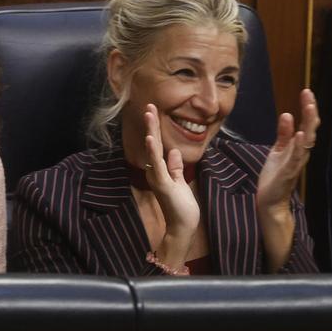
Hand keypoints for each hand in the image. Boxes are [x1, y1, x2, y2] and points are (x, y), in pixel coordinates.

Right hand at [142, 104, 200, 268]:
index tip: (154, 111)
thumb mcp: (180, 182)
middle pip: (153, 143)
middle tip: (148, 105)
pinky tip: (150, 138)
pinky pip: (156, 164)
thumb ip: (175, 167)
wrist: (183, 225)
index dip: (155, 128)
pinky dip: (152, 150)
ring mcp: (157, 176)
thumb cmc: (182, 206)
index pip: (158, 144)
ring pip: (153, 149)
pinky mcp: (162, 183)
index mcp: (160, 169)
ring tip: (149, 115)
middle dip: (151, 123)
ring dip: (151, 131)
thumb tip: (173, 152)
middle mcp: (155, 170)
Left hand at [257, 88, 319, 215]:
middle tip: (308, 94)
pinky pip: (296, 156)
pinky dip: (299, 145)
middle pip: (310, 128)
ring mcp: (296, 161)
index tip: (306, 91)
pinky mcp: (289, 171)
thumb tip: (287, 114)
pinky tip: (300, 134)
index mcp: (298, 146)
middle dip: (310, 111)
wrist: (270, 199)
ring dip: (308, 124)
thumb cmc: (275, 175)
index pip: (306, 124)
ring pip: (307, 140)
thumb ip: (283, 134)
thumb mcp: (277, 150)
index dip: (308, 108)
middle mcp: (301, 152)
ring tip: (308, 108)